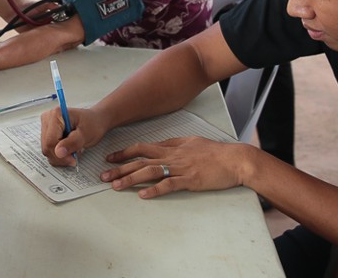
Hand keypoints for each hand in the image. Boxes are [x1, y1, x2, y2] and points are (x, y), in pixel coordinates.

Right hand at [39, 106, 108, 166]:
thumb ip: (72, 143)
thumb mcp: (86, 134)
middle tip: (74, 158)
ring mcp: (46, 125)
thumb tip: (58, 152)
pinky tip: (68, 150)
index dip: (60, 155)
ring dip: (59, 157)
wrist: (95, 121)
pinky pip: (48, 149)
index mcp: (57, 114)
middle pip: (47, 146)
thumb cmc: (93, 124)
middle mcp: (48, 118)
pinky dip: (58, 154)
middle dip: (60, 157)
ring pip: (46, 149)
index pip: (50, 141)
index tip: (72, 160)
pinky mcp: (47, 132)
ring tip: (73, 152)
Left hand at [99, 136, 253, 198]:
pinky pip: (169, 185)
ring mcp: (180, 168)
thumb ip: (174, 144)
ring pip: (150, 172)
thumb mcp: (191, 142)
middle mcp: (172, 156)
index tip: (109, 158)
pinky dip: (155, 190)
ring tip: (115, 186)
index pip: (141, 148)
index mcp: (171, 147)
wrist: (235, 159)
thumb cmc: (215, 152)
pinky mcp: (190, 180)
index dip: (124, 153)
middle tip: (103, 175)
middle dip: (119, 168)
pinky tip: (143, 196)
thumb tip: (159, 147)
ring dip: (130, 179)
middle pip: (140, 161)